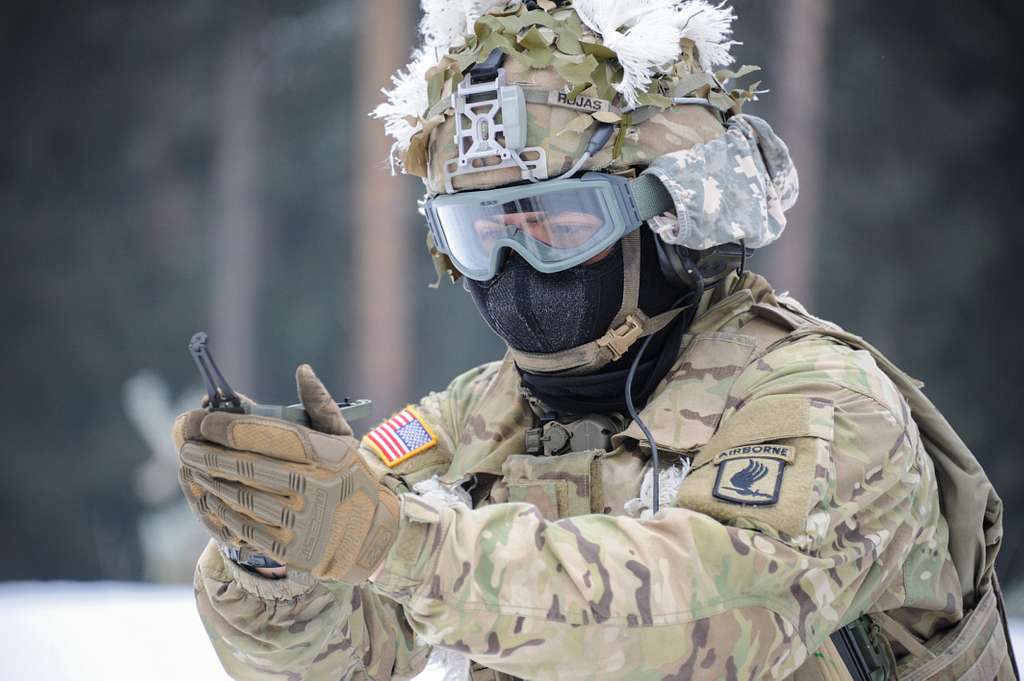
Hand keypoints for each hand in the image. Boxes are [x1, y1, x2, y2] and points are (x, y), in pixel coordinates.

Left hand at [173, 365, 399, 582]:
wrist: (367, 534)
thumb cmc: (347, 476)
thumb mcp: (344, 438)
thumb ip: (321, 404)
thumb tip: (301, 370)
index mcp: (327, 454)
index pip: (263, 435)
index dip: (224, 426)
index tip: (202, 419)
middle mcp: (316, 487)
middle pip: (244, 467)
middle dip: (206, 453)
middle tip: (186, 444)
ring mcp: (303, 522)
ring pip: (239, 497)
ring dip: (208, 480)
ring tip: (192, 467)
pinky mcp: (291, 549)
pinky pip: (243, 527)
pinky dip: (220, 510)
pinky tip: (208, 496)